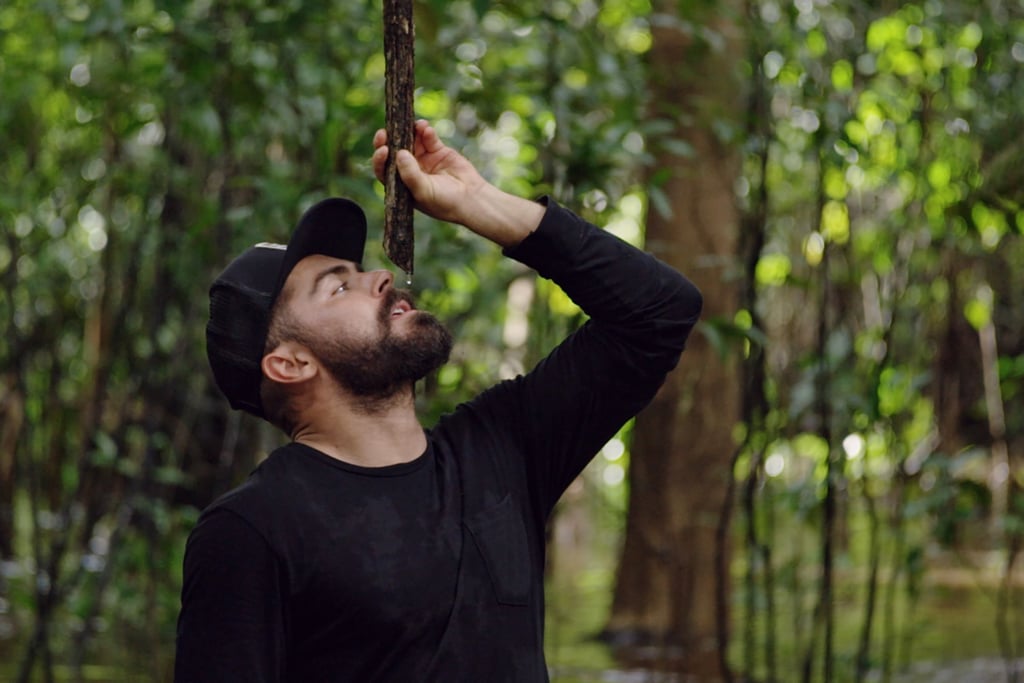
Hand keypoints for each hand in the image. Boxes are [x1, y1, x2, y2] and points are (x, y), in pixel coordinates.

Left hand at [372, 120, 487, 225]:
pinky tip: (426, 128)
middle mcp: (409, 170)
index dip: (380, 159)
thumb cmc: (444, 202)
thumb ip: (410, 174)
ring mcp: (423, 159)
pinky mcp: (437, 150)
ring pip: (411, 140)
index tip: (383, 149)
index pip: (384, 170)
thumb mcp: (423, 191)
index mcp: (401, 184)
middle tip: (386, 131)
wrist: (470, 198)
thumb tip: (399, 153)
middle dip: (389, 140)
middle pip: (394, 152)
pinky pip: (427, 137)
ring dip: (410, 131)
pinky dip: (425, 131)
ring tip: (415, 126)